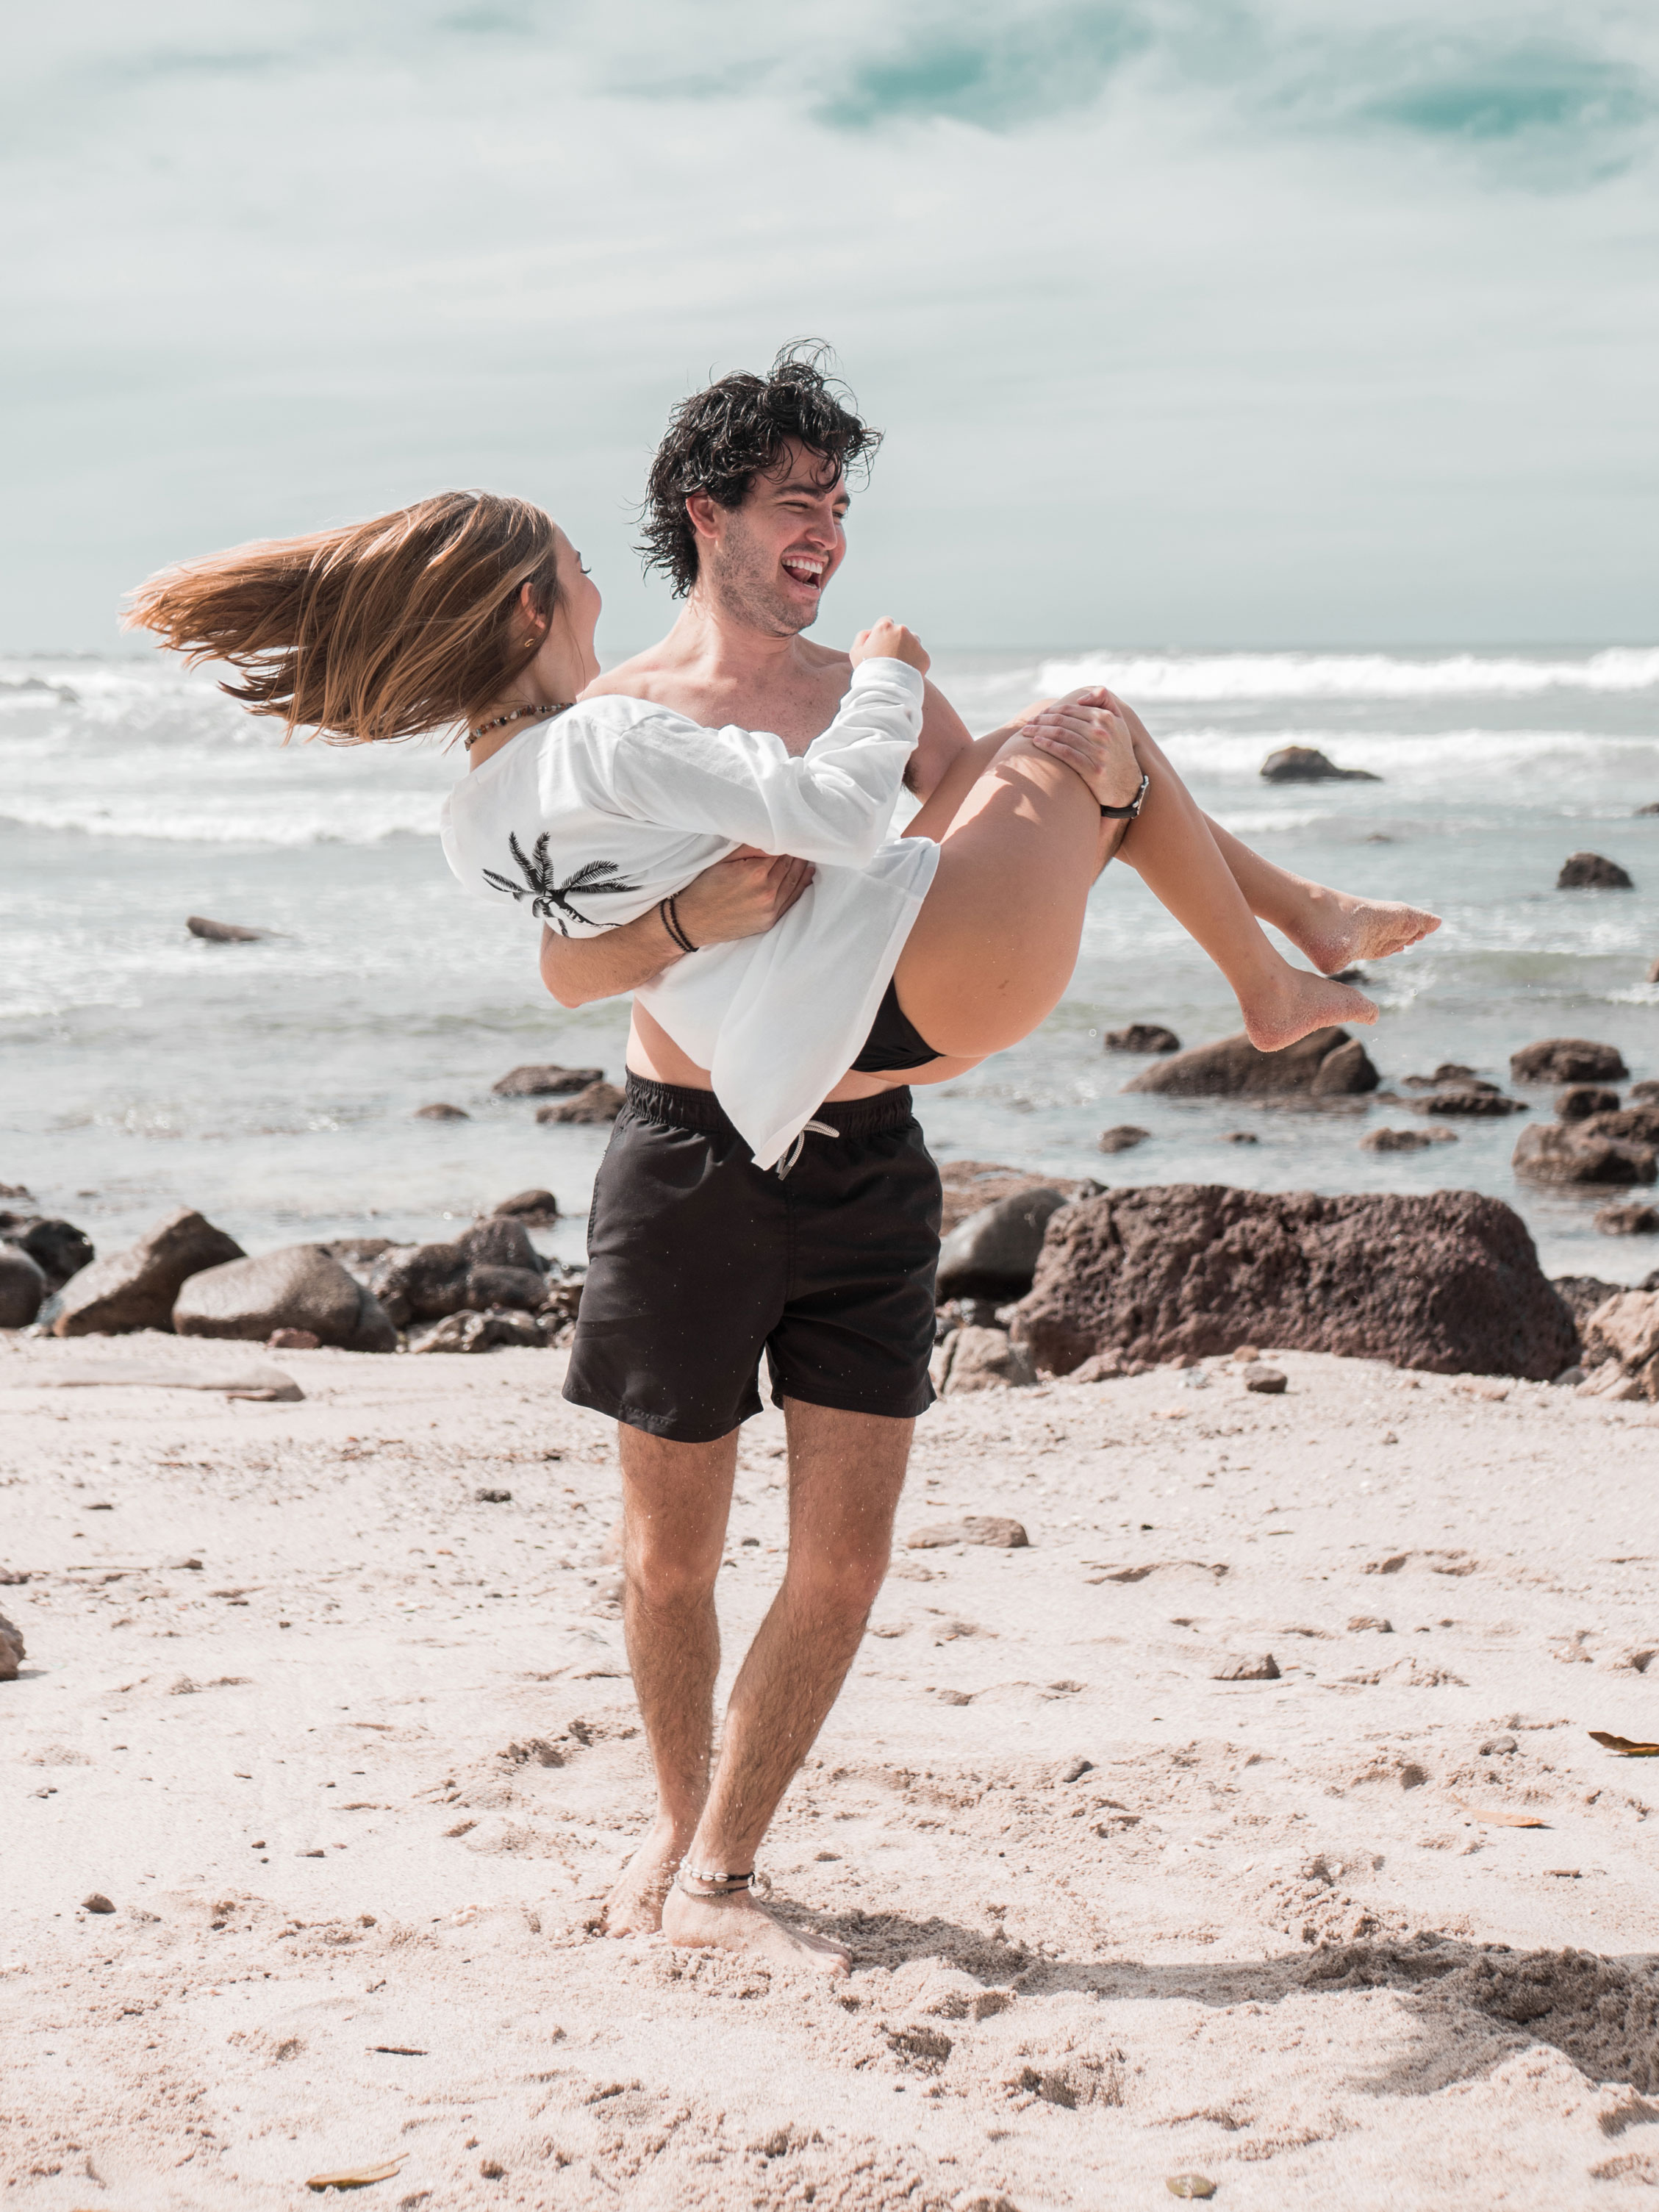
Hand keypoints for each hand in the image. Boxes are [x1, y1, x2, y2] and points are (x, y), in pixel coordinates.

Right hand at [673, 849, 814, 946]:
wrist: (693, 922)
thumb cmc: (704, 888)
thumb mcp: (723, 861)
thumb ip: (749, 848)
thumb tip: (770, 838)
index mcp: (756, 872)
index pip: (781, 851)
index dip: (787, 842)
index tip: (792, 833)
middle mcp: (767, 891)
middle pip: (790, 866)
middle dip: (796, 853)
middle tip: (804, 841)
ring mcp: (770, 909)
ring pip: (794, 882)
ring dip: (802, 868)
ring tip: (807, 855)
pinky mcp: (769, 921)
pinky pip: (791, 901)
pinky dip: (801, 887)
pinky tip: (807, 875)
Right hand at [850, 618, 929, 675]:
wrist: (885, 689)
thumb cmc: (868, 671)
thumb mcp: (856, 651)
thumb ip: (863, 636)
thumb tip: (871, 632)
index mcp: (885, 627)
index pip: (886, 622)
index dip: (883, 634)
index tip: (882, 645)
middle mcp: (902, 631)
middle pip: (901, 632)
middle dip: (897, 642)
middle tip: (890, 659)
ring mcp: (915, 643)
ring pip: (913, 642)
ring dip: (908, 650)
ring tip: (899, 666)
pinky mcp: (924, 656)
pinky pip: (920, 657)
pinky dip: (915, 663)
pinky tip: (906, 673)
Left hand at [1025, 698, 1142, 811]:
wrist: (1127, 784)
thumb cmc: (1117, 750)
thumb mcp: (1118, 722)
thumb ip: (1105, 700)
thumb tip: (1081, 697)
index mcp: (1107, 718)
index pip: (1071, 710)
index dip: (1051, 710)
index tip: (1038, 715)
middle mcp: (1103, 733)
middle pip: (1063, 721)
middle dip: (1041, 720)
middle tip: (1027, 723)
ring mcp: (1098, 752)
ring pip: (1061, 735)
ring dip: (1039, 731)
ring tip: (1026, 732)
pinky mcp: (1093, 769)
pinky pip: (1065, 753)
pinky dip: (1048, 746)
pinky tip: (1036, 743)